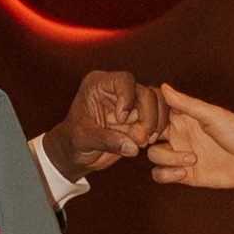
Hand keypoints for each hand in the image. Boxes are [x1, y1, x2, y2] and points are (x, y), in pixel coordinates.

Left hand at [44, 71, 167, 177]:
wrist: (76, 153)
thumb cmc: (73, 141)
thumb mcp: (84, 140)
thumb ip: (107, 141)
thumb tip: (134, 147)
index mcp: (98, 85)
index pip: (123, 80)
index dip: (128, 98)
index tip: (120, 119)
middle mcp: (116, 90)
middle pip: (145, 92)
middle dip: (148, 116)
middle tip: (142, 138)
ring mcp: (131, 102)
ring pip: (157, 102)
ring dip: (157, 122)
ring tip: (147, 142)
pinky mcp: (141, 116)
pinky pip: (160, 114)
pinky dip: (160, 128)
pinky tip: (150, 142)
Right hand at [143, 85, 233, 192]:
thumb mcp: (213, 115)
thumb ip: (187, 104)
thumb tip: (163, 86)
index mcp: (182, 116)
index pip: (153, 112)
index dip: (144, 115)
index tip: (143, 118)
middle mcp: (177, 134)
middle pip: (145, 133)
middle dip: (141, 136)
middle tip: (147, 139)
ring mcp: (179, 154)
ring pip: (153, 155)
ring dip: (167, 158)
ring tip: (192, 158)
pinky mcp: (184, 174)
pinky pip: (160, 175)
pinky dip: (166, 174)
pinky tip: (184, 172)